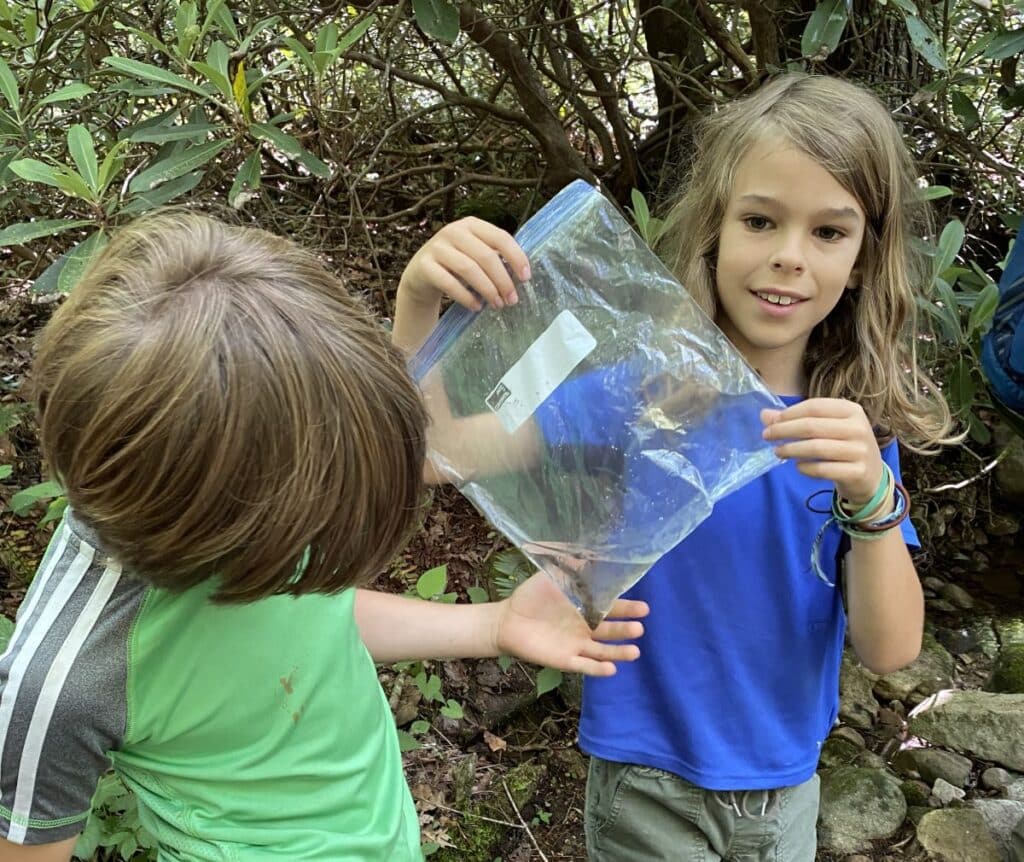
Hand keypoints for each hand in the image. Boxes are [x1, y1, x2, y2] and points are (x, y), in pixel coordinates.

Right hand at [398, 216, 530, 310]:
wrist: (420, 275)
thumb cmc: (455, 265)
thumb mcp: (474, 254)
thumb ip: (494, 257)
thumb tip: (522, 276)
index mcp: (471, 225)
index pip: (500, 237)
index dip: (516, 257)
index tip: (526, 278)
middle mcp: (453, 231)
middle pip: (486, 256)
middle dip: (503, 280)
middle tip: (512, 300)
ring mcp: (436, 247)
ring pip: (469, 269)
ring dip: (487, 290)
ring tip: (497, 305)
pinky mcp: (424, 265)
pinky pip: (449, 282)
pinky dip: (466, 297)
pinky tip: (476, 306)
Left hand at [493, 571, 647, 676]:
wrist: (508, 619)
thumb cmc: (532, 596)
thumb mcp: (551, 577)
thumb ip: (570, 566)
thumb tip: (590, 552)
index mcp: (586, 608)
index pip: (612, 609)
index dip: (627, 609)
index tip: (644, 608)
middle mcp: (586, 628)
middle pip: (611, 631)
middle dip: (626, 629)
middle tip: (639, 627)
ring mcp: (577, 645)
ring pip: (603, 651)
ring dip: (618, 652)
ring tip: (634, 651)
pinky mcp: (566, 660)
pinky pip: (585, 666)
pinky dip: (598, 669)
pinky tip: (611, 668)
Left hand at [761, 397, 883, 505]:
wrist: (870, 476)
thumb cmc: (843, 446)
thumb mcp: (825, 428)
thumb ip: (797, 419)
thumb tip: (764, 415)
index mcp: (851, 410)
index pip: (814, 406)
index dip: (789, 413)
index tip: (770, 421)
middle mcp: (858, 428)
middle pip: (812, 426)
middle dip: (784, 430)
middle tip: (766, 436)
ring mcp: (860, 451)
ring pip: (816, 448)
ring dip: (791, 449)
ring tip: (778, 451)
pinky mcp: (857, 472)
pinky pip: (823, 469)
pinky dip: (806, 468)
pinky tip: (798, 466)